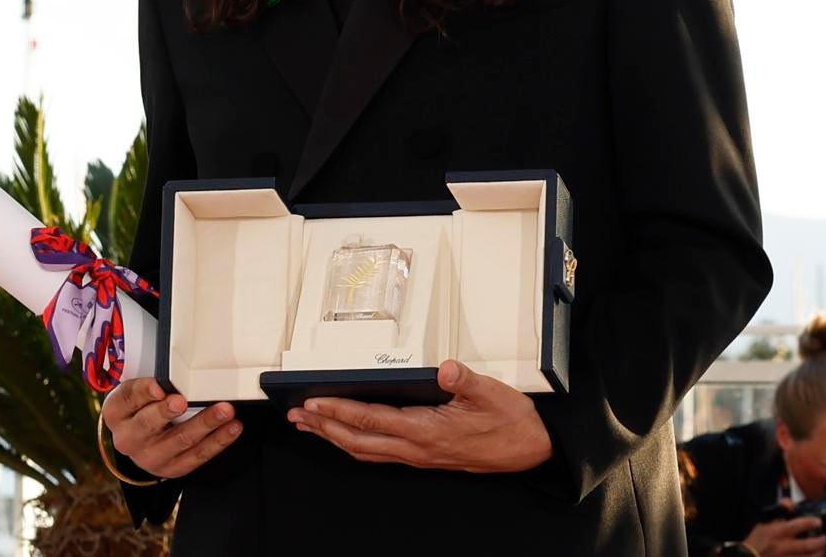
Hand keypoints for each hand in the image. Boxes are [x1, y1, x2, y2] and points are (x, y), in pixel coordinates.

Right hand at [102, 378, 242, 478]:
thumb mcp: (138, 390)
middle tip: (183, 400)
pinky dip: (217, 441)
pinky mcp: (171, 469)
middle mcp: (128, 438)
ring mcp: (149, 457)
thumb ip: (151, 382)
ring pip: (179, 440)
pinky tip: (232, 428)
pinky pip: (197, 456)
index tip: (158, 386)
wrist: (141, 440)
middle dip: (166, 411)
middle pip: (148, 424)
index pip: (127, 398)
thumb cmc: (143, 406)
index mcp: (116, 412)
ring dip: (204, 424)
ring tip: (225, 411)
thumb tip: (175, 375)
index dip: (143, 392)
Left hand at [287, 359, 551, 472]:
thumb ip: (464, 380)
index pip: (372, 420)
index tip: (313, 402)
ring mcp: (418, 456)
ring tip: (311, 426)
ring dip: (334, 438)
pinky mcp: (424, 457)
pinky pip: (380, 454)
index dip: (339, 411)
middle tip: (296, 416)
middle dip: (324, 427)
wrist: (528, 449)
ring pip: (365, 451)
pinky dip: (356, 445)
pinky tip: (348, 437)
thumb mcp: (491, 392)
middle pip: (358, 440)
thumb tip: (444, 368)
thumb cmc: (509, 420)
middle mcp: (416, 448)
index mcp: (427, 431)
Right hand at [742, 508, 825, 555]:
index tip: (819, 522)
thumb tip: (789, 503)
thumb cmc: (756, 541)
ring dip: (818, 555)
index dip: (810, 523)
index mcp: (777, 533)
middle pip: (806, 546)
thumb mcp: (764, 522)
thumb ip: (779, 511)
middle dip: (820, 542)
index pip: (797, 526)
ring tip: (822, 550)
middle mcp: (783, 547)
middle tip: (825, 538)